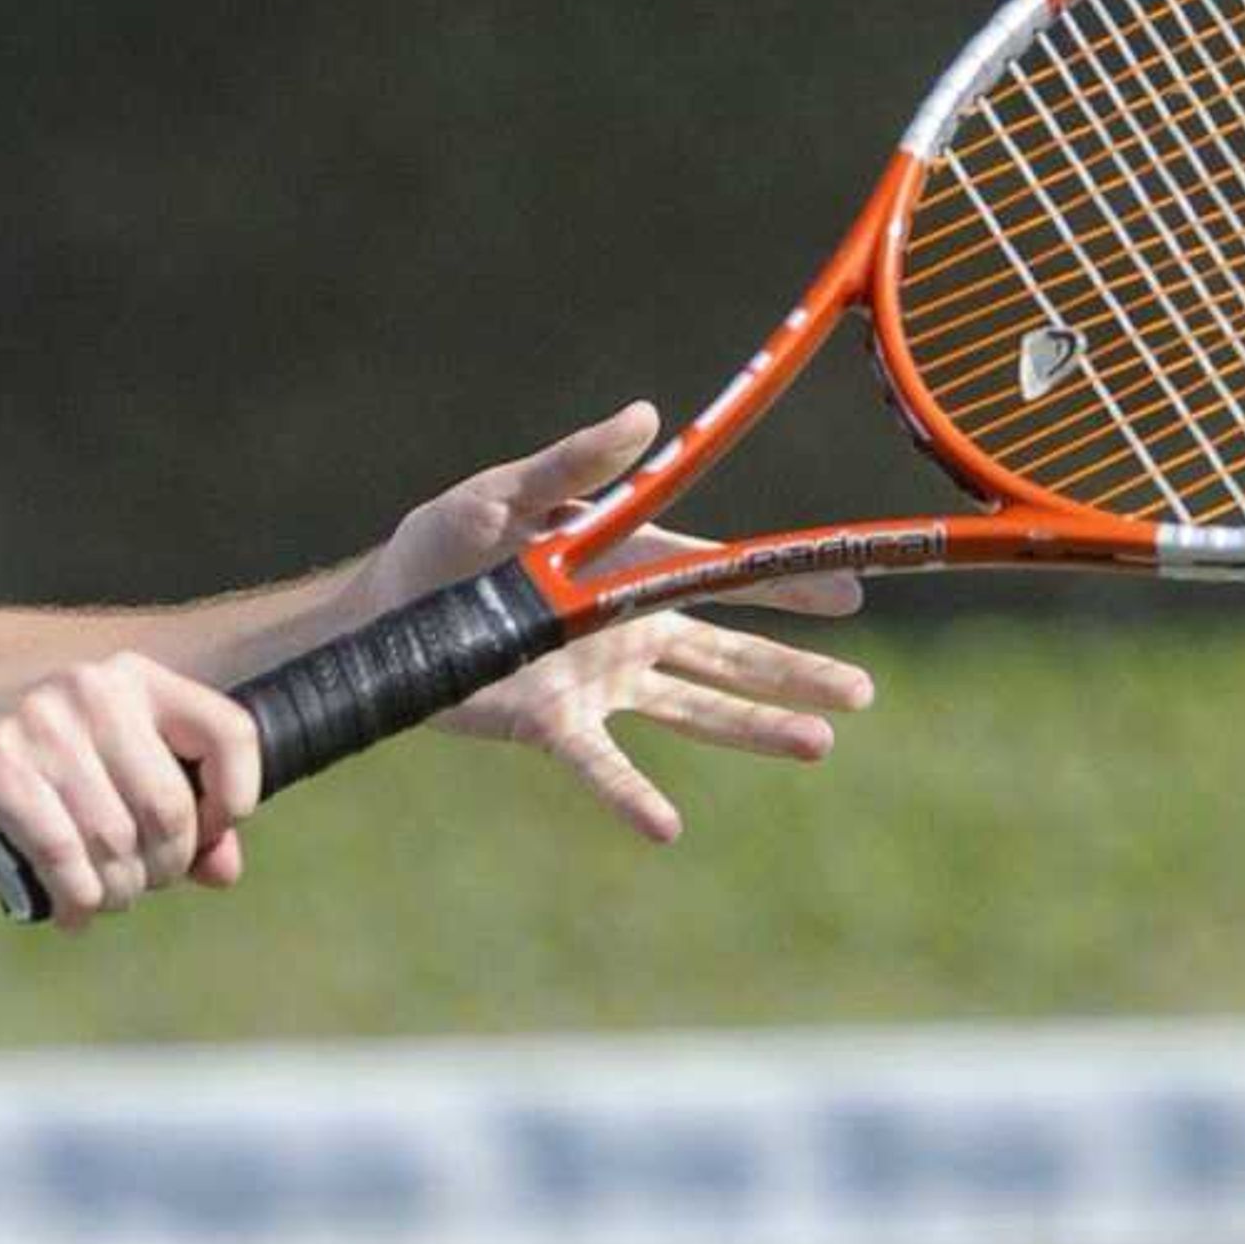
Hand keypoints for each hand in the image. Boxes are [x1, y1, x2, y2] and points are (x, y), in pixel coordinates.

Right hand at [0, 653, 263, 930]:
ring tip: (93, 899)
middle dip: (160, 871)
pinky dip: (74, 899)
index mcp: (130, 679)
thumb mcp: (101, 786)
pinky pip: (64, 854)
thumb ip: (173, 819)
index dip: (232, 801)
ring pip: (118, 843)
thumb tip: (224, 871)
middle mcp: (90, 687)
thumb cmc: (16, 783)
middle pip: (172, 809)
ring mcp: (39, 721)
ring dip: (114, 894)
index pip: (230, 732)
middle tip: (129, 887)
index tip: (203, 841)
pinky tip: (67, 911)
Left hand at [363, 402, 874, 843]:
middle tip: (863, 690)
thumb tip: (647, 416)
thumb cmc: (443, 541)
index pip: (722, 574)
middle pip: (731, 651)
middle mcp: (628, 628)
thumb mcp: (505, 492)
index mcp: (628, 565)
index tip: (852, 588)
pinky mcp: (554, 722)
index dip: (785, 584)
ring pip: (696, 708)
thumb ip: (575, 464)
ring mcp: (598, 680)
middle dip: (798, 669)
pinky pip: (602, 765)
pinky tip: (667, 828)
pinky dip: (633, 795)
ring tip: (819, 742)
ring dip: (755, 728)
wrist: (381, 611)